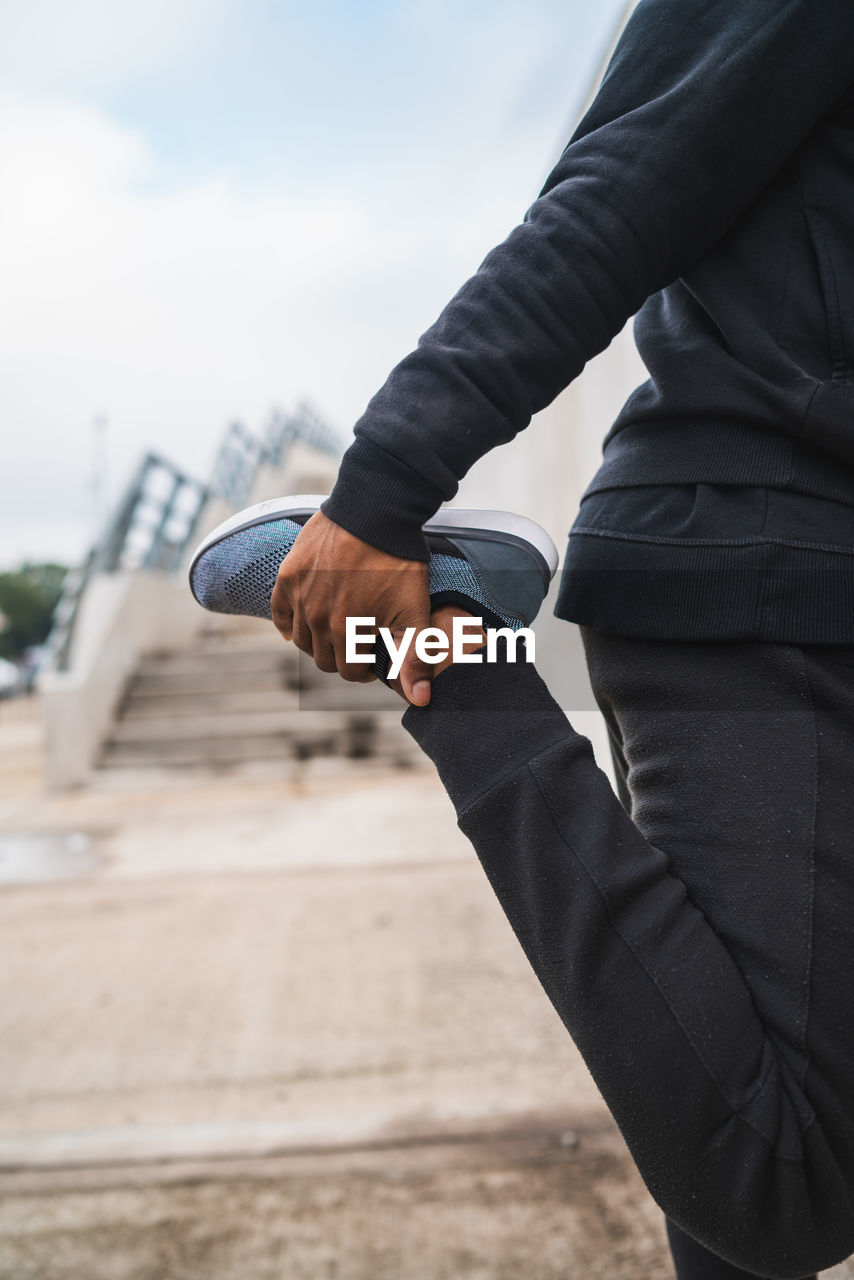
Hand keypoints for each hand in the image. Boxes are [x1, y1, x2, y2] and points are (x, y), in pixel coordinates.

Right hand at [270, 510, 434, 705]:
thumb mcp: (413, 610)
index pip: (349, 671)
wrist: (376, 510)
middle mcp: (316, 617)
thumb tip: (419, 700)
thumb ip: (414, 657)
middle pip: (324, 659)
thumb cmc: (398, 560)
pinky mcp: (288, 576)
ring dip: (319, 641)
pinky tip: (304, 622)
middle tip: (359, 641)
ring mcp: (299, 596)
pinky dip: (289, 623)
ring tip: (339, 628)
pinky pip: (280, 613)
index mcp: (346, 630)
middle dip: (343, 656)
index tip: (375, 655)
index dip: (366, 668)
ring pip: (302, 640)